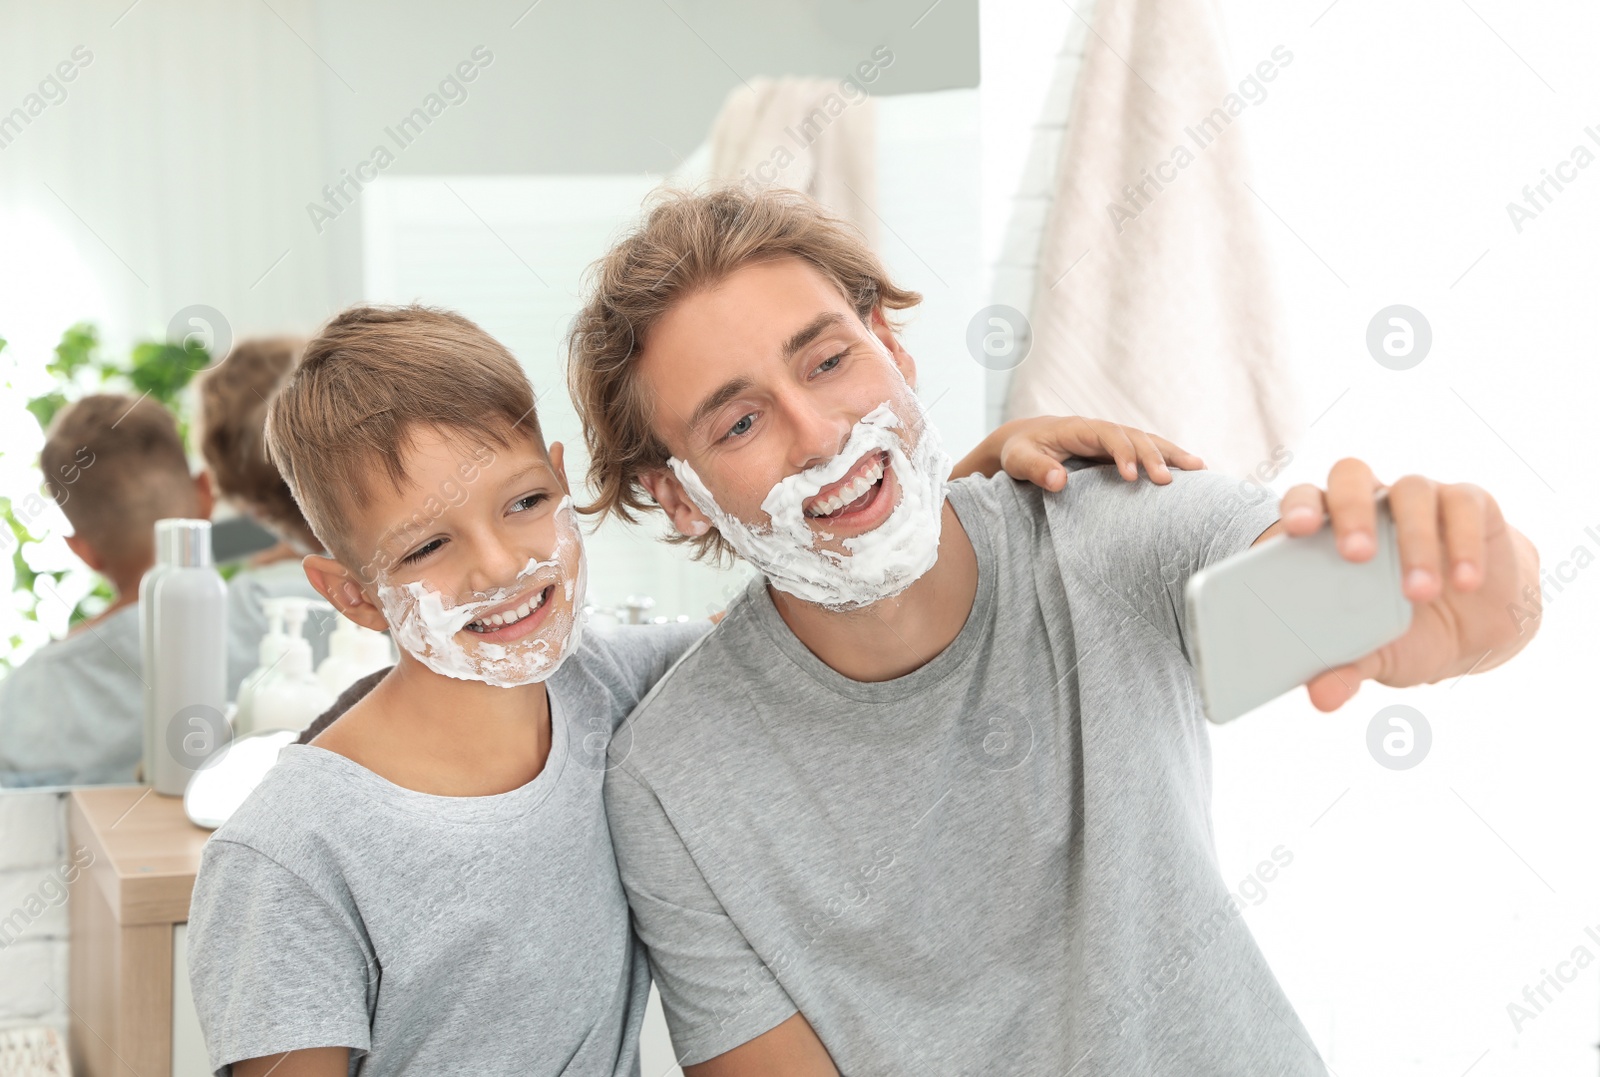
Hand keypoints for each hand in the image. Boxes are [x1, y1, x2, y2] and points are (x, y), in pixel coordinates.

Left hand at [955, 415, 1205, 490]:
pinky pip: (1148, 451)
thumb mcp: (1019, 459)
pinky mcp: (1119, 451)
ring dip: (1173, 454)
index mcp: (1080, 429)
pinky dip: (1170, 459)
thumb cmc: (1020, 451)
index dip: (1123, 453)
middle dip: (1154, 456)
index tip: (1132, 477)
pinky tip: (1192, 473)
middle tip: (1169, 481)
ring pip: (1148, 441)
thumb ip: (1035, 468)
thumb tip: (1057, 482)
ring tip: (1201, 470)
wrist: (1024, 441)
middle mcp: (1101, 430)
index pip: (1109, 436)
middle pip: (1135, 437)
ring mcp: (1113, 439)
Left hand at [1274, 458, 1538, 710]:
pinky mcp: (1468, 504)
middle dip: (1351, 512)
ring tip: (1419, 593)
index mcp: (1330, 530)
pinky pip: (1464, 505)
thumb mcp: (1375, 653)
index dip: (1298, 506)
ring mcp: (1420, 497)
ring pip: (1411, 491)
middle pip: (1351, 477)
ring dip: (1414, 540)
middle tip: (1356, 556)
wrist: (1474, 629)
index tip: (1296, 531)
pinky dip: (1464, 543)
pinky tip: (1464, 581)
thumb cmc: (1404, 630)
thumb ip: (1344, 668)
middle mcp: (1372, 503)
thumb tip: (1321, 699)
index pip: (1304, 498)